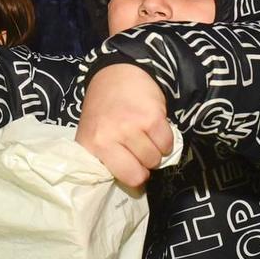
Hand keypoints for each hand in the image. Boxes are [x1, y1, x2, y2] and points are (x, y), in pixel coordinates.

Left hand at [76, 63, 171, 190]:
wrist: (117, 72)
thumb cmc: (104, 108)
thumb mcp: (93, 134)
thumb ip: (104, 159)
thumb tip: (132, 186)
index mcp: (91, 146)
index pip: (122, 179)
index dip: (131, 175)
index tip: (130, 166)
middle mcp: (108, 138)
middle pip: (140, 173)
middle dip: (144, 165)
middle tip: (137, 149)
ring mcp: (131, 127)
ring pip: (155, 159)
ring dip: (155, 151)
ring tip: (145, 136)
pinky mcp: (151, 117)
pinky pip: (167, 144)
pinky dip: (165, 139)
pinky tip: (154, 128)